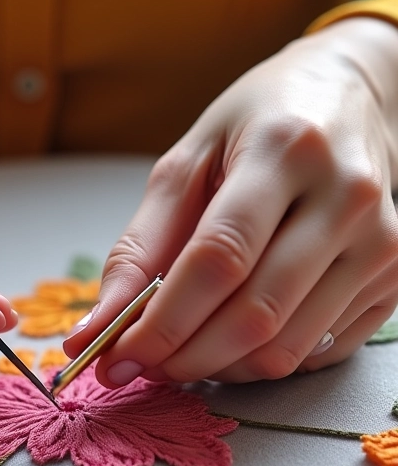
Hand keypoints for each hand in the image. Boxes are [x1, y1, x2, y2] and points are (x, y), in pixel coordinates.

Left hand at [65, 17, 397, 385]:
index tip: (114, 356)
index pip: (218, 258)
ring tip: (177, 352)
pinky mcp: (393, 279)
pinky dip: (257, 362)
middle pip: (255, 314)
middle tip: (138, 363)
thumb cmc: (257, 126)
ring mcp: (380, 244)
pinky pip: (316, 353)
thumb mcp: (186, 164)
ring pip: (286, 347)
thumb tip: (97, 326)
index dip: (161, 322)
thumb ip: (139, 246)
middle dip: (182, 356)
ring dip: (216, 368)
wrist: (351, 98)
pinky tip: (228, 340)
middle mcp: (346, 199)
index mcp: (284, 152)